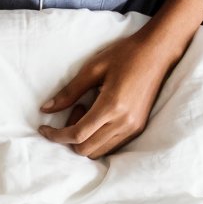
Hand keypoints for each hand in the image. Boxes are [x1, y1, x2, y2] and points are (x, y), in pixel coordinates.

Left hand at [38, 0, 202, 158]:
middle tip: (72, 109)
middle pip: (86, 149)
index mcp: (112, 106)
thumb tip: (46, 109)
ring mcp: (134, 128)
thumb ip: (68, 92)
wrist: (158, 52)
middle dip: (69, 136)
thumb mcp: (92, 69)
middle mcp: (124, 122)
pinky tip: (97, 116)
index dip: (56, 135)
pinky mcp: (139, 128)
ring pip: (99, 152)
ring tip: (85, 111)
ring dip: (84, 139)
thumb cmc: (125, 55)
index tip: (43, 128)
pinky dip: (97, 138)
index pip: (77, 135)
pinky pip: (112, 146)